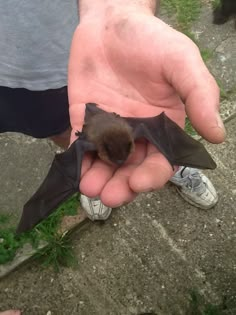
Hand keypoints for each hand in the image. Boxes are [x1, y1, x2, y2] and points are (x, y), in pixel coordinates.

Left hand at [68, 9, 224, 206]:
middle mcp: (137, 133)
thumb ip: (200, 95)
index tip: (139, 183)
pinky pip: (82, 146)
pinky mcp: (85, 122)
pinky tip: (75, 171)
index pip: (161, 161)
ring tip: (90, 189)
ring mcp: (109, 129)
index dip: (152, 176)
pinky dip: (78, 161)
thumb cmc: (150, 40)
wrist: (110, 22)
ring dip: (98, 179)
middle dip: (121, 186)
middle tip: (110, 197)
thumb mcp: (181, 62)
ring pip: (106, 163)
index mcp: (163, 126)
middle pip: (131, 169)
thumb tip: (217, 136)